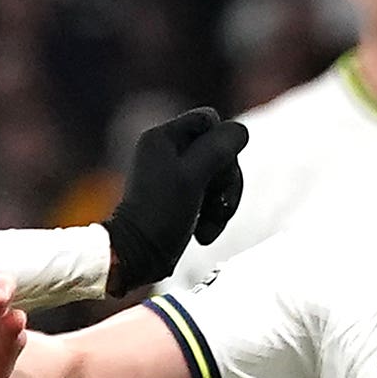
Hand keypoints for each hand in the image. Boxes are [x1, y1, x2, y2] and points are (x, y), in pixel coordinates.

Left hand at [101, 106, 247, 288]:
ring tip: (209, 228)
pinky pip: (209, 196)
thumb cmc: (161, 214)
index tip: (216, 171)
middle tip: (220, 207)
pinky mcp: (178, 198)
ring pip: (217, 176)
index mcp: (163, 137)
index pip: (210, 121)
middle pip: (218, 151)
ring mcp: (172, 175)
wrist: (137, 256)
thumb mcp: (194, 175)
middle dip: (226, 181)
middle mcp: (165, 151)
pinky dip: (212, 214)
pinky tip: (203, 234)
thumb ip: (219, 148)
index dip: (222, 144)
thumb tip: (239, 131)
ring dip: (222, 203)